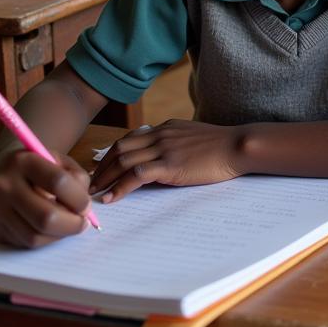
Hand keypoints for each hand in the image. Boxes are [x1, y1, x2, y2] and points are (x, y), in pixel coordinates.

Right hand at [0, 148, 93, 247]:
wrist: (5, 172)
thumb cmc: (40, 166)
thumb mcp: (60, 161)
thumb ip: (77, 178)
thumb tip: (84, 208)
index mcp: (24, 161)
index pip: (58, 182)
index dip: (78, 198)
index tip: (87, 206)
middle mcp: (4, 185)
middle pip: (45, 217)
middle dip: (72, 224)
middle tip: (83, 223)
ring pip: (35, 236)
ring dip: (60, 235)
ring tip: (70, 225)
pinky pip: (25, 243)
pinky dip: (45, 240)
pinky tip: (52, 229)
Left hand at [89, 120, 242, 201]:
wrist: (237, 146)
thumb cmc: (220, 145)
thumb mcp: (193, 136)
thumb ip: (174, 141)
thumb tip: (160, 154)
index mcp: (166, 128)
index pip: (130, 139)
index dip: (112, 155)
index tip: (102, 170)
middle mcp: (160, 135)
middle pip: (120, 148)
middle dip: (101, 168)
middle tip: (90, 184)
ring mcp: (164, 149)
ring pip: (123, 161)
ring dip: (104, 178)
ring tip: (93, 194)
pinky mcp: (170, 165)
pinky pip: (136, 175)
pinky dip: (120, 187)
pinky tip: (111, 198)